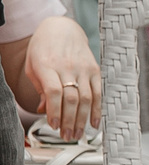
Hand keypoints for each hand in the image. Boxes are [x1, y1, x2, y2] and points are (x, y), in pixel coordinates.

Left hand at [24, 14, 98, 139]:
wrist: (62, 29)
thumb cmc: (43, 49)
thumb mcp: (33, 67)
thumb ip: (40, 89)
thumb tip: (45, 110)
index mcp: (47, 65)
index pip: (54, 92)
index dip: (55, 111)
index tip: (53, 125)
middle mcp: (68, 67)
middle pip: (72, 98)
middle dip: (69, 120)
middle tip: (67, 135)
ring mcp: (84, 68)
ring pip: (86, 98)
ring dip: (83, 119)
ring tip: (78, 133)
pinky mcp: (95, 70)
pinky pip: (98, 92)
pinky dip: (97, 110)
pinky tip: (95, 123)